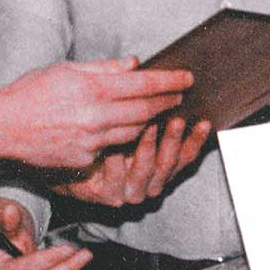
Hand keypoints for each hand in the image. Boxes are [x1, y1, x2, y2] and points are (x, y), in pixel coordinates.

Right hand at [0, 57, 191, 170]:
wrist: (2, 127)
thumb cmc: (30, 93)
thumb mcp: (66, 69)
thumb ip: (103, 68)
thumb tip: (133, 64)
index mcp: (92, 88)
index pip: (143, 84)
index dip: (170, 81)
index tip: (187, 78)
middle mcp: (96, 116)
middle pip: (146, 110)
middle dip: (167, 102)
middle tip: (180, 96)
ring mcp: (91, 141)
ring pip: (134, 131)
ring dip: (150, 121)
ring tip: (159, 112)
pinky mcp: (85, 160)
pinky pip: (113, 148)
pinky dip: (122, 138)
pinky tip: (126, 131)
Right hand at [0, 197, 89, 269]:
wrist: (12, 267)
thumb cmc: (13, 248)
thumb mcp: (11, 233)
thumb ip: (11, 223)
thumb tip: (11, 210)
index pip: (28, 269)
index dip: (50, 259)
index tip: (69, 248)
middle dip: (67, 268)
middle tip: (85, 254)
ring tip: (78, 261)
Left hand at [55, 116, 212, 205]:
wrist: (65, 162)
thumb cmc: (100, 139)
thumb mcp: (124, 119)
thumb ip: (141, 101)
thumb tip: (157, 75)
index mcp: (159, 163)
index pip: (186, 154)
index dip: (196, 139)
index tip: (204, 121)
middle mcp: (149, 181)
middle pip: (170, 164)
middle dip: (174, 139)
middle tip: (176, 119)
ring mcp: (129, 190)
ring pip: (148, 171)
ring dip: (150, 148)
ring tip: (150, 126)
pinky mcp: (108, 194)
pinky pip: (117, 177)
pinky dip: (117, 160)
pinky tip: (115, 146)